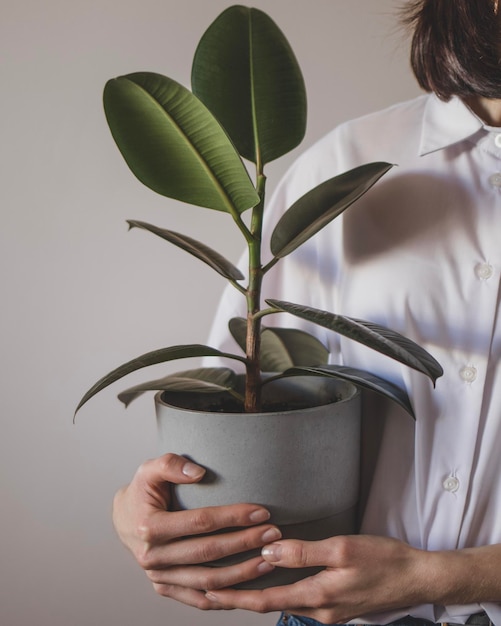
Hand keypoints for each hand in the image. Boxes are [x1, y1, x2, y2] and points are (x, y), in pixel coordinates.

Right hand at [112, 453, 280, 608]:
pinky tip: (248, 588)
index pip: (200, 522)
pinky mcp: (164, 588)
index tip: (261, 511)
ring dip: (242, 573)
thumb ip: (170, 464)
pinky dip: (225, 597)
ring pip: (207, 581)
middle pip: (208, 553)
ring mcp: (159, 576)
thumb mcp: (148, 469)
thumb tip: (198, 472)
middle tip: (273, 534)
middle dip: (245, 543)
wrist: (123, 518)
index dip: (233, 516)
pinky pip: (198, 599)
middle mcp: (152, 557)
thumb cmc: (142, 490)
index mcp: (149, 527)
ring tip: (269, 561)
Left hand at [204, 534, 437, 622]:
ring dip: (254, 595)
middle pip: (268, 604)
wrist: (417, 578)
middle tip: (206, 592)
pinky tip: (269, 581)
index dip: (234, 597)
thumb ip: (304, 552)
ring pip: (282, 602)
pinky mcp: (335, 604)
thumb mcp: (343, 549)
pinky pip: (297, 599)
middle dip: (237, 599)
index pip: (264, 600)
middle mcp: (318, 611)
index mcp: (317, 597)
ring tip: (229, 586)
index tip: (207, 593)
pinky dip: (276, 592)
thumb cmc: (383, 560)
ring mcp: (327, 611)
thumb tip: (269, 549)